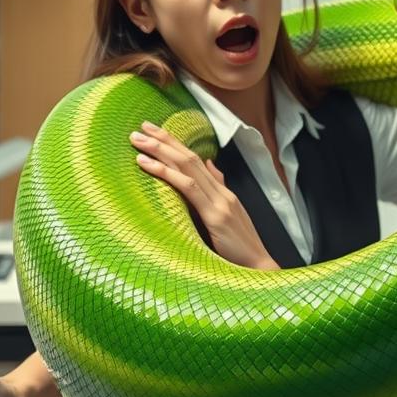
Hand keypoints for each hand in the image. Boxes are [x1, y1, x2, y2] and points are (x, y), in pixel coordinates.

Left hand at [130, 121, 279, 269]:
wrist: (258, 268)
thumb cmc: (240, 249)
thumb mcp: (229, 217)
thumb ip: (218, 190)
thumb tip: (209, 166)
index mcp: (224, 193)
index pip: (196, 160)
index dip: (175, 143)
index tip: (154, 131)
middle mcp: (222, 192)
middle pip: (190, 157)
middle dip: (164, 140)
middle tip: (141, 127)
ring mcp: (220, 202)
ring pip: (186, 167)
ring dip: (160, 150)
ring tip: (138, 140)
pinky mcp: (215, 216)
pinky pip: (187, 188)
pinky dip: (165, 173)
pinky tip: (146, 164)